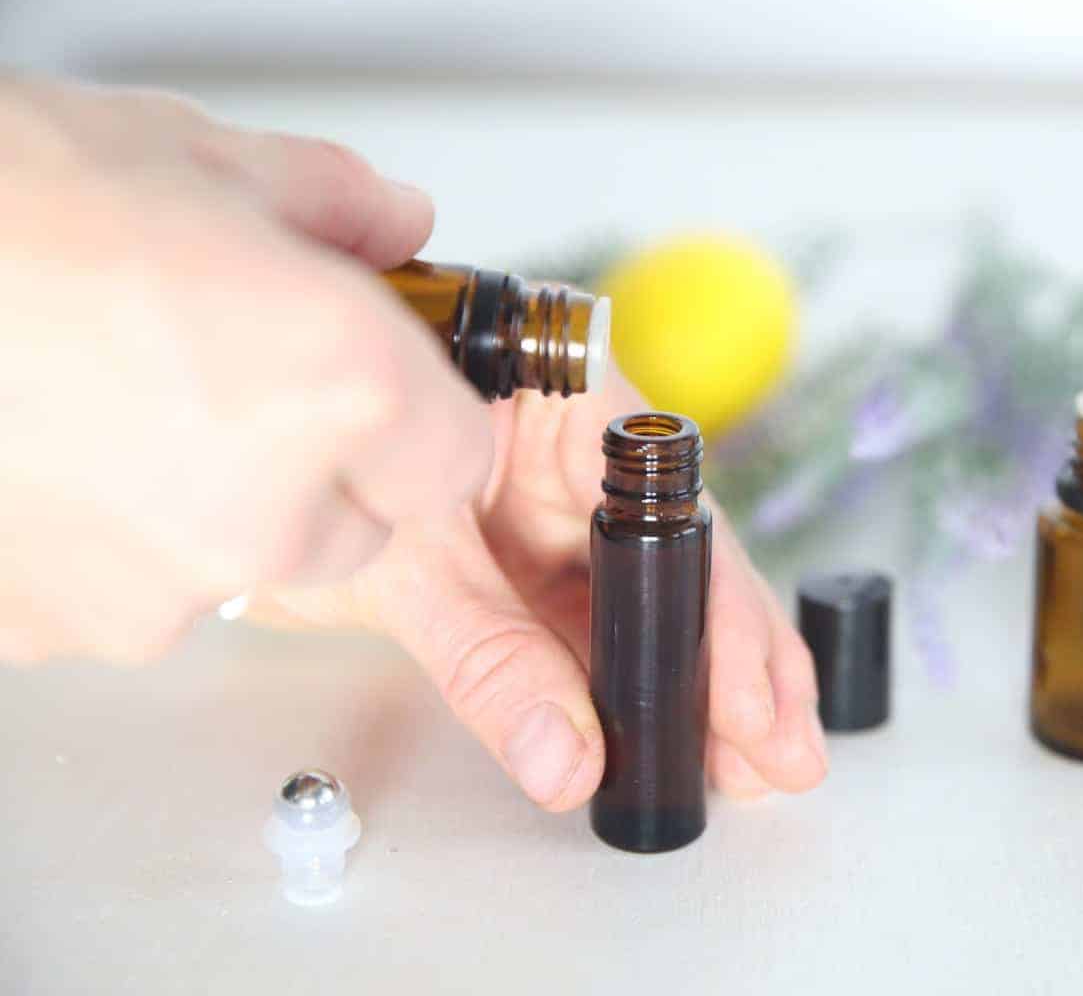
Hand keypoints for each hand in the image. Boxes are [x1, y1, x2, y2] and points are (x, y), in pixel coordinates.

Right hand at [0, 77, 489, 660]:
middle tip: (233, 381)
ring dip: (208, 508)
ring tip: (118, 405)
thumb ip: (330, 201)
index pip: (455, 459)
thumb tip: (392, 227)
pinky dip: (110, 541)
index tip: (389, 396)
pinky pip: (128, 592)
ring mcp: (161, 587)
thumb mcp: (191, 154)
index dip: (420, 420)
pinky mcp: (59, 630)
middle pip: (357, 530)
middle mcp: (269, 508)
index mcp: (338, 387)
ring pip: (240, 568)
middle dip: (319, 468)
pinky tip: (56, 453)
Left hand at [247, 373, 829, 806]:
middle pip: (689, 556)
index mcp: (562, 389)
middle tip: (777, 756)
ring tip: (755, 764)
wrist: (234, 466)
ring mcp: (567, 499)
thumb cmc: (311, 454)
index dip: (719, 612)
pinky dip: (647, 683)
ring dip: (708, 682)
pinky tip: (693, 738)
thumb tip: (568, 757)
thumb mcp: (407, 563)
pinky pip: (611, 620)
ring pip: (662, 594)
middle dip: (738, 663)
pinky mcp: (546, 553)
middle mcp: (582, 437)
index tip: (744, 702)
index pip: (671, 508)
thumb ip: (488, 660)